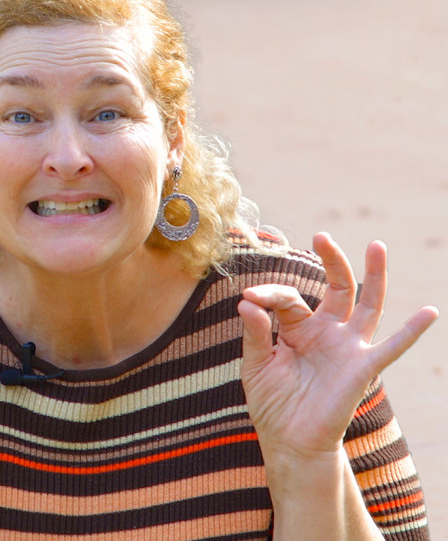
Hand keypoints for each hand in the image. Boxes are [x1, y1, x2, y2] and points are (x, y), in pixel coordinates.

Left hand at [237, 233, 437, 461]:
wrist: (289, 440)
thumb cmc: (272, 402)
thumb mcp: (256, 364)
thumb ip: (255, 333)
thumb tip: (247, 301)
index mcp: (298, 327)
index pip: (286, 298)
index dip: (267, 294)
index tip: (249, 298)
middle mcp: (327, 331)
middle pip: (336, 287)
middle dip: (331, 261)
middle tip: (321, 235)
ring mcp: (347, 347)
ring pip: (366, 305)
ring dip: (373, 276)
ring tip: (377, 246)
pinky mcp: (362, 368)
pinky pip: (391, 347)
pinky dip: (411, 331)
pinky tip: (429, 312)